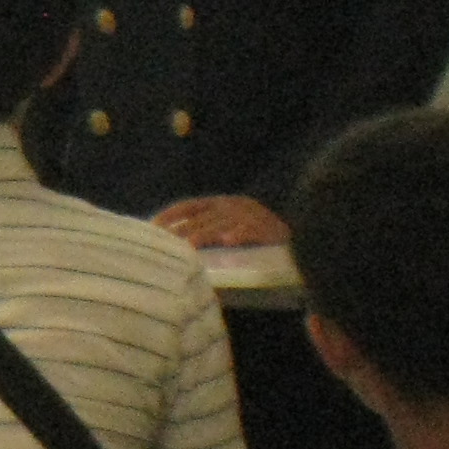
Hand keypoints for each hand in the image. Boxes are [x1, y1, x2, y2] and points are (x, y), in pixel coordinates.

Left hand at [152, 194, 287, 248]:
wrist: (297, 236)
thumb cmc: (255, 235)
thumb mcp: (227, 226)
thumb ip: (204, 229)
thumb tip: (174, 241)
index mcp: (221, 204)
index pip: (188, 206)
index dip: (169, 215)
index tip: (151, 227)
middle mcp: (232, 206)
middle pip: (200, 218)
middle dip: (181, 230)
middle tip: (163, 243)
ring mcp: (250, 215)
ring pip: (221, 225)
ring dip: (204, 234)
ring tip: (189, 245)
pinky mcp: (267, 227)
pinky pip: (251, 230)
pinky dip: (239, 234)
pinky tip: (229, 241)